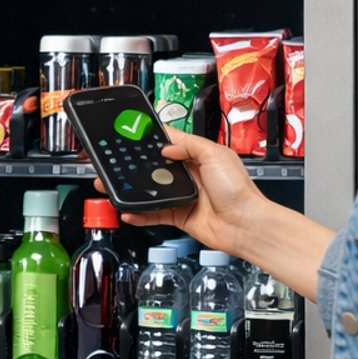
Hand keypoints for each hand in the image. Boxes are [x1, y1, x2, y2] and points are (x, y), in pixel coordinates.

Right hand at [101, 126, 271, 257]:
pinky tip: (128, 211)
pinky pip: (153, 214)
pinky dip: (139, 214)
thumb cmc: (239, 191)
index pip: (170, 142)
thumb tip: (167, 146)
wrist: (245, 225)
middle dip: (133, 165)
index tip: (132, 133)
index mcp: (199, 157)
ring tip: (112, 186)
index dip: (151, 138)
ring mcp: (183, 196)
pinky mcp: (179, 216)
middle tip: (114, 162)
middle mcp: (190, 176)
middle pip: (154, 167)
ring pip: (150, 191)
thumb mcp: (216, 154)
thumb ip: (190, 145)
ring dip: (131, 189)